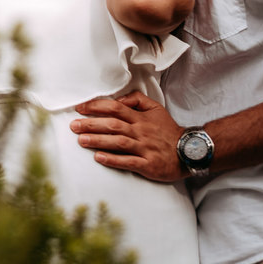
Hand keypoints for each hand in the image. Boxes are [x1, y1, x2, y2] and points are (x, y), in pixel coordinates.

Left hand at [70, 91, 184, 181]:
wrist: (189, 151)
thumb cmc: (168, 130)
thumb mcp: (155, 108)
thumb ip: (136, 100)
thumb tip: (119, 98)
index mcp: (141, 118)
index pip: (115, 108)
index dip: (96, 107)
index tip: (80, 108)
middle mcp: (141, 132)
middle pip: (113, 125)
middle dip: (91, 124)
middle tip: (73, 126)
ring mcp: (144, 148)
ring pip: (118, 142)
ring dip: (98, 141)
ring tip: (81, 140)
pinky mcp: (147, 164)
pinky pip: (128, 161)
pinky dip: (112, 159)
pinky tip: (98, 157)